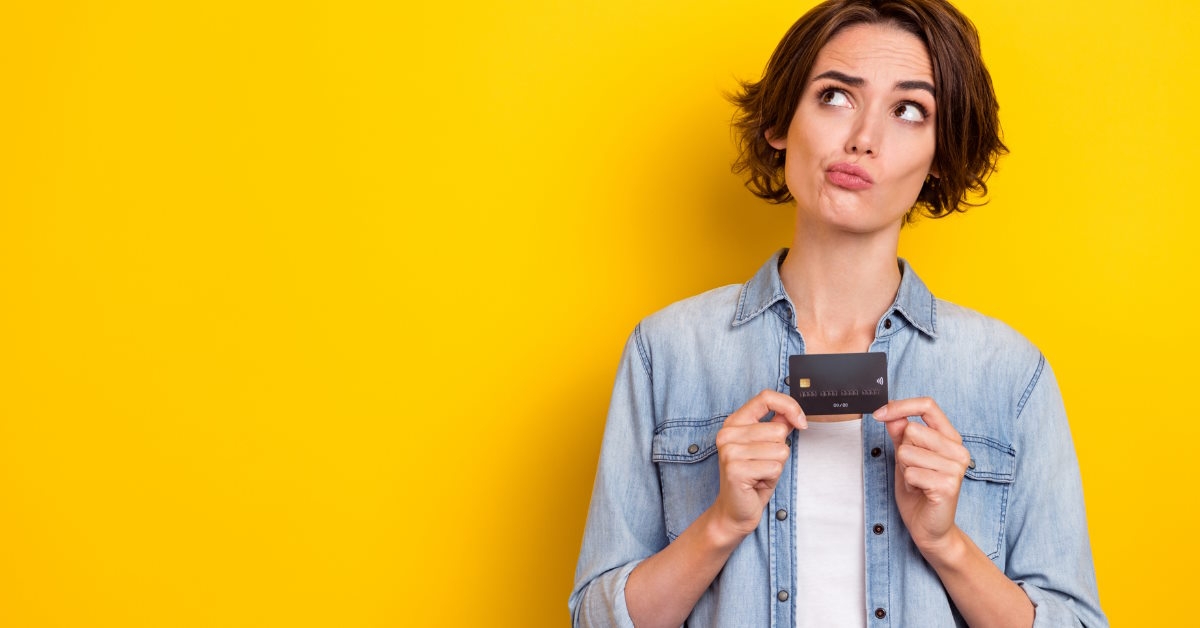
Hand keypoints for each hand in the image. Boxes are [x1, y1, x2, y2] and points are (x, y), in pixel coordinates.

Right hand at [710, 390, 805, 543]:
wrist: (735, 510)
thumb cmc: (752, 478)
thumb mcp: (766, 447)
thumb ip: (776, 426)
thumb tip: (793, 414)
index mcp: (734, 422)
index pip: (766, 398)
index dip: (789, 406)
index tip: (800, 422)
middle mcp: (728, 434)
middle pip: (778, 430)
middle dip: (780, 450)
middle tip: (763, 464)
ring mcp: (730, 451)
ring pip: (779, 449)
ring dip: (776, 465)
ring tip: (760, 473)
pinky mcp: (735, 470)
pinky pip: (775, 467)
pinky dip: (772, 477)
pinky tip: (758, 482)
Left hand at [872, 397, 971, 555]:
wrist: (930, 527)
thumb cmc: (919, 491)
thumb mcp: (905, 457)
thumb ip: (900, 434)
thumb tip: (890, 412)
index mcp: (950, 437)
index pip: (928, 405)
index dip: (900, 406)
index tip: (878, 414)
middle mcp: (958, 449)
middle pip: (912, 429)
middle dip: (902, 450)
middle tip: (913, 470)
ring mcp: (956, 467)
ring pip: (907, 451)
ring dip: (905, 468)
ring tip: (917, 482)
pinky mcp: (948, 485)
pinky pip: (911, 472)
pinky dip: (908, 482)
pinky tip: (920, 491)